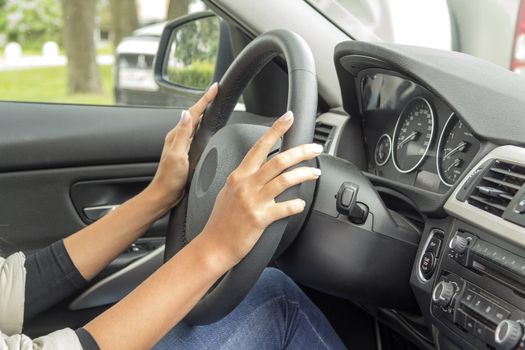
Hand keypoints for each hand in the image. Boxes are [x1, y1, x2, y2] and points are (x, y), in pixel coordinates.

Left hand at [146, 83, 218, 209]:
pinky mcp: (186, 152)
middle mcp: (178, 138)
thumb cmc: (169, 179)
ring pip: (195, 123)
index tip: (215, 88)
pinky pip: (196, 134)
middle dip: (205, 102)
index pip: (193, 112)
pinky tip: (207, 128)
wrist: (165, 195)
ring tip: (213, 104)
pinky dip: (203, 126)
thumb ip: (182, 134)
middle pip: (194, 114)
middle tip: (216, 92)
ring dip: (204, 113)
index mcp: (176, 136)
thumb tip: (185, 114)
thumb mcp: (177, 155)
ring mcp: (182, 145)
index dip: (205, 99)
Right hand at [198, 111, 323, 269]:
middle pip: (278, 160)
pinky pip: (285, 207)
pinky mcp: (260, 218)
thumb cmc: (220, 222)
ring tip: (315, 174)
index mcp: (239, 175)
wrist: (213, 246)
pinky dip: (297, 204)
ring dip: (304, 175)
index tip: (288, 118)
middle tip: (315, 148)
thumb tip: (259, 172)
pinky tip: (301, 204)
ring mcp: (253, 201)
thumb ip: (243, 179)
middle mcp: (246, 185)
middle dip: (301, 151)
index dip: (276, 130)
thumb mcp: (228, 192)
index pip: (260, 146)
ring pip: (285, 180)